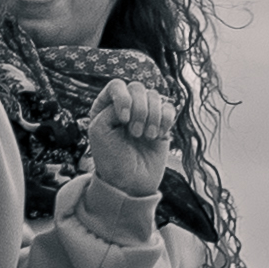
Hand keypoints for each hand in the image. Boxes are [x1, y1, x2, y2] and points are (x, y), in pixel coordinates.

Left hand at [75, 73, 177, 208]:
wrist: (130, 182)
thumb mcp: (99, 130)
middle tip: (135, 133)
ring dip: (152, 116)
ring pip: (155, 96)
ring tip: (146, 137)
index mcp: (106, 106)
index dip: (123, 98)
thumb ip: (111, 107)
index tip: (123, 119)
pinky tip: (157, 136)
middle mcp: (126, 106)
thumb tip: (134, 99)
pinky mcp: (162, 123)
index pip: (117, 85)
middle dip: (139, 110)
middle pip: (137, 88)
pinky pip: (169, 108)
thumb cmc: (110, 158)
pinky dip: (165, 120)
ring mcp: (145, 113)